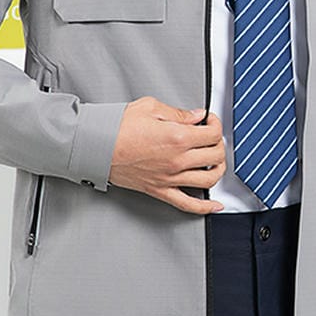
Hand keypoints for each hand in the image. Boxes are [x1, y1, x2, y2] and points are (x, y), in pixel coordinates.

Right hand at [109, 97, 226, 213]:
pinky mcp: (160, 190)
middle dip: (219, 144)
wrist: (95, 146)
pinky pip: (188, 204)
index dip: (216, 124)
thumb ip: (178, 113)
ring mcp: (170, 178)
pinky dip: (205, 207)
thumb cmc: (116, 128)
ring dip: (218, 170)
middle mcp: (177, 160)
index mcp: (177, 137)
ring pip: (209, 179)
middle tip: (213, 138)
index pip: (213, 133)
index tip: (210, 121)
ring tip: (216, 162)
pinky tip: (214, 204)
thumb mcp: (150, 107)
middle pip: (215, 155)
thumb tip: (196, 116)